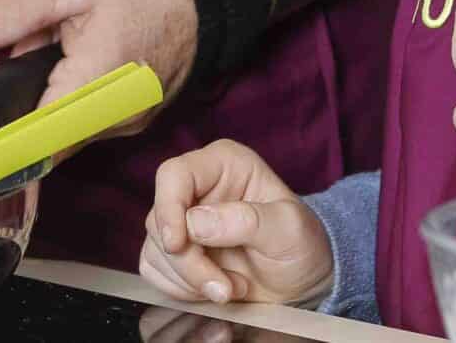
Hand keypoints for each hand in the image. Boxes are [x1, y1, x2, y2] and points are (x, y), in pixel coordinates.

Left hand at [0, 0, 193, 129]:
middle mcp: (114, 118)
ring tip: (43, 40)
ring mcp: (127, 123)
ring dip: (40, 93)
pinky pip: (85, 120)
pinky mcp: (134, 118)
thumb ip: (14, 11)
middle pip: (41, 132)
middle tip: (3, 43)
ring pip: (61, 127)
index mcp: (97, 85)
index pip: (32, 139)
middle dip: (13, 95)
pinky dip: (66, 94)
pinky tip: (68, 54)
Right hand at [140, 138, 333, 307]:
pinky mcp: (176, 252)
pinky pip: (154, 271)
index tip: (178, 244)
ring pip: (155, 250)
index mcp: (224, 164)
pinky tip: (213, 291)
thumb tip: (196, 222)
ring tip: (231, 287)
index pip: (175, 175)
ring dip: (189, 280)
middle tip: (226, 287)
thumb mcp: (288, 230)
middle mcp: (198, 188)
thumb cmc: (301, 245)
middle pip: (160, 220)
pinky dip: (181, 290)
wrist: (301, 283)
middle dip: (190, 262)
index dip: (169, 208)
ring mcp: (184, 221)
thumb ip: (247, 221)